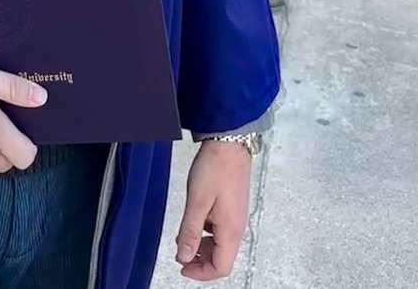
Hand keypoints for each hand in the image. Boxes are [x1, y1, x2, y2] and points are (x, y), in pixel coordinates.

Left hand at [175, 140, 252, 280]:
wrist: (229, 144)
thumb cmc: (215, 168)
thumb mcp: (197, 201)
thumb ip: (190, 231)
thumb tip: (185, 256)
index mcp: (231, 231)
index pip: (220, 267)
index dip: (200, 273)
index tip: (182, 267)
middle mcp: (237, 228)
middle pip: (221, 258)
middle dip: (199, 261)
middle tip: (180, 255)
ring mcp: (235, 217)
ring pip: (219, 244)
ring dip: (201, 247)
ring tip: (183, 238)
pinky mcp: (232, 208)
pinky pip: (219, 230)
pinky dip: (205, 232)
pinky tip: (193, 223)